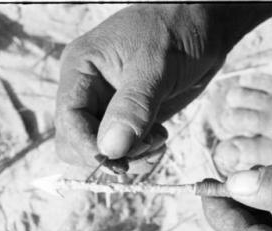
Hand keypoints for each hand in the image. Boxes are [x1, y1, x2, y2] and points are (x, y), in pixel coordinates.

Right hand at [55, 4, 271, 172]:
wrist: (203, 26)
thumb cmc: (176, 31)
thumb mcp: (155, 66)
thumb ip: (133, 107)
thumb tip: (111, 150)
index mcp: (81, 69)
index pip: (68, 120)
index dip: (88, 147)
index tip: (118, 161)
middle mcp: (89, 90)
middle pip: (79, 142)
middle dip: (110, 155)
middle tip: (146, 148)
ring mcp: (109, 106)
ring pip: (103, 151)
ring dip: (130, 157)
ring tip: (159, 140)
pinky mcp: (130, 117)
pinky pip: (124, 149)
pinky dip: (140, 154)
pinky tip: (160, 138)